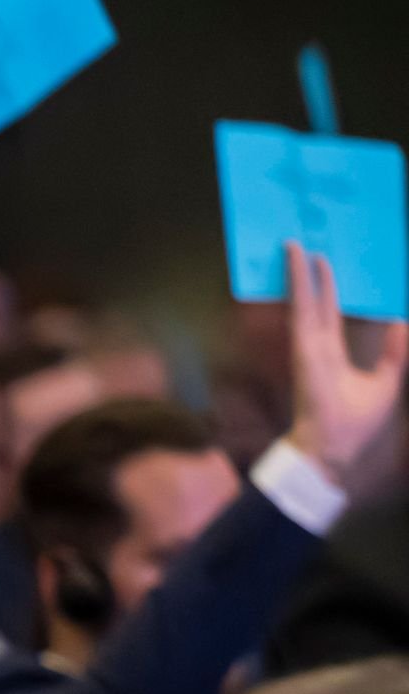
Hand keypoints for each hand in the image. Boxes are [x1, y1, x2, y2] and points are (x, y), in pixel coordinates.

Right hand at [286, 242, 407, 483]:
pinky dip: (298, 283)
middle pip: (315, 301)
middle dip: (311, 274)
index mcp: (331, 354)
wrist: (334, 450)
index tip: (328, 266)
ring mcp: (308, 345)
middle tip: (308, 246)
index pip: (330, 314)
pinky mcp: (305, 347)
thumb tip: (400, 320)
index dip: (330, 290)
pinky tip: (297, 261)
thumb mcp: (386, 382)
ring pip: (304, 299)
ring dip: (298, 271)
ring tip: (295, 244)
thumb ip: (393, 352)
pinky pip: (302, 308)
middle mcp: (316, 345)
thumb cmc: (355, 423)